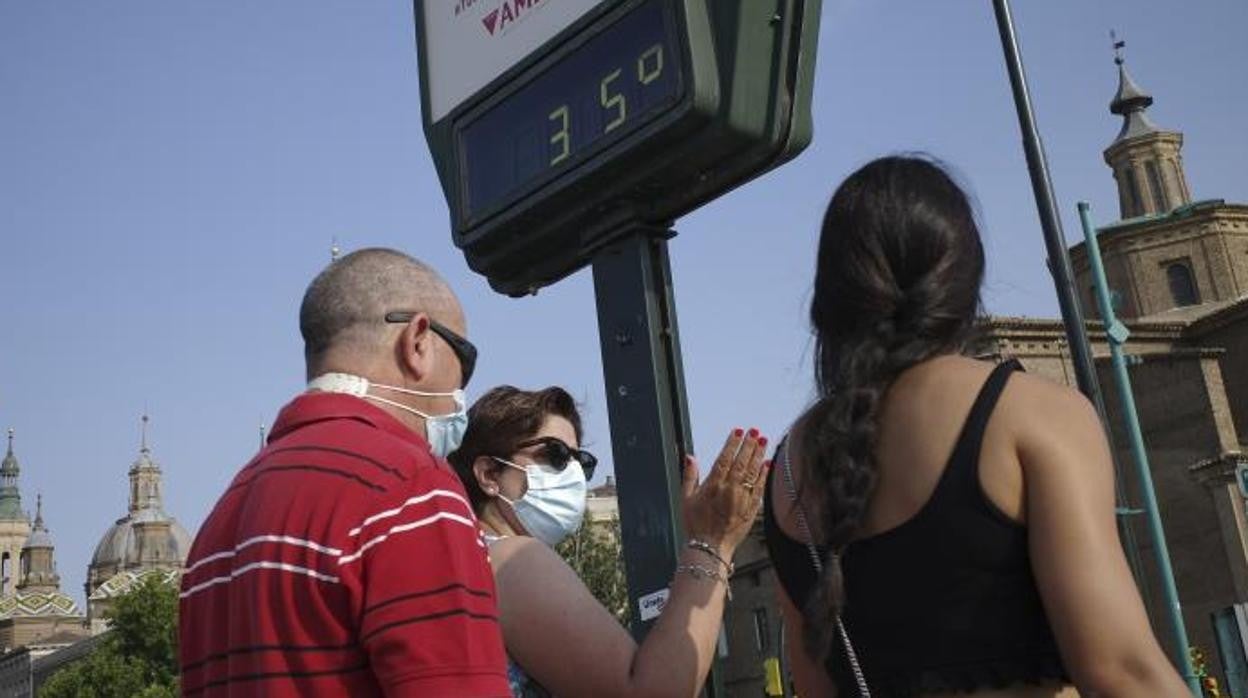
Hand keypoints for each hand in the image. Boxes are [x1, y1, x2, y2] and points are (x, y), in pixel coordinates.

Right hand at [680, 428, 769, 558]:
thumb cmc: (695, 525)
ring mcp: (742, 499)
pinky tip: (767, 463)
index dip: (732, 443)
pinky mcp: (751, 509)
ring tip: (763, 441)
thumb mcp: (686, 499)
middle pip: (741, 462)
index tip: (738, 431)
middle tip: (755, 431)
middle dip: (749, 444)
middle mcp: (729, 490)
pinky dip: (763, 474)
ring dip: (758, 455)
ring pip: (752, 472)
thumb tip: (690, 456)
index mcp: (713, 486)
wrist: (710, 547)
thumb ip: (689, 476)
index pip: (725, 458)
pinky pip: (759, 488)